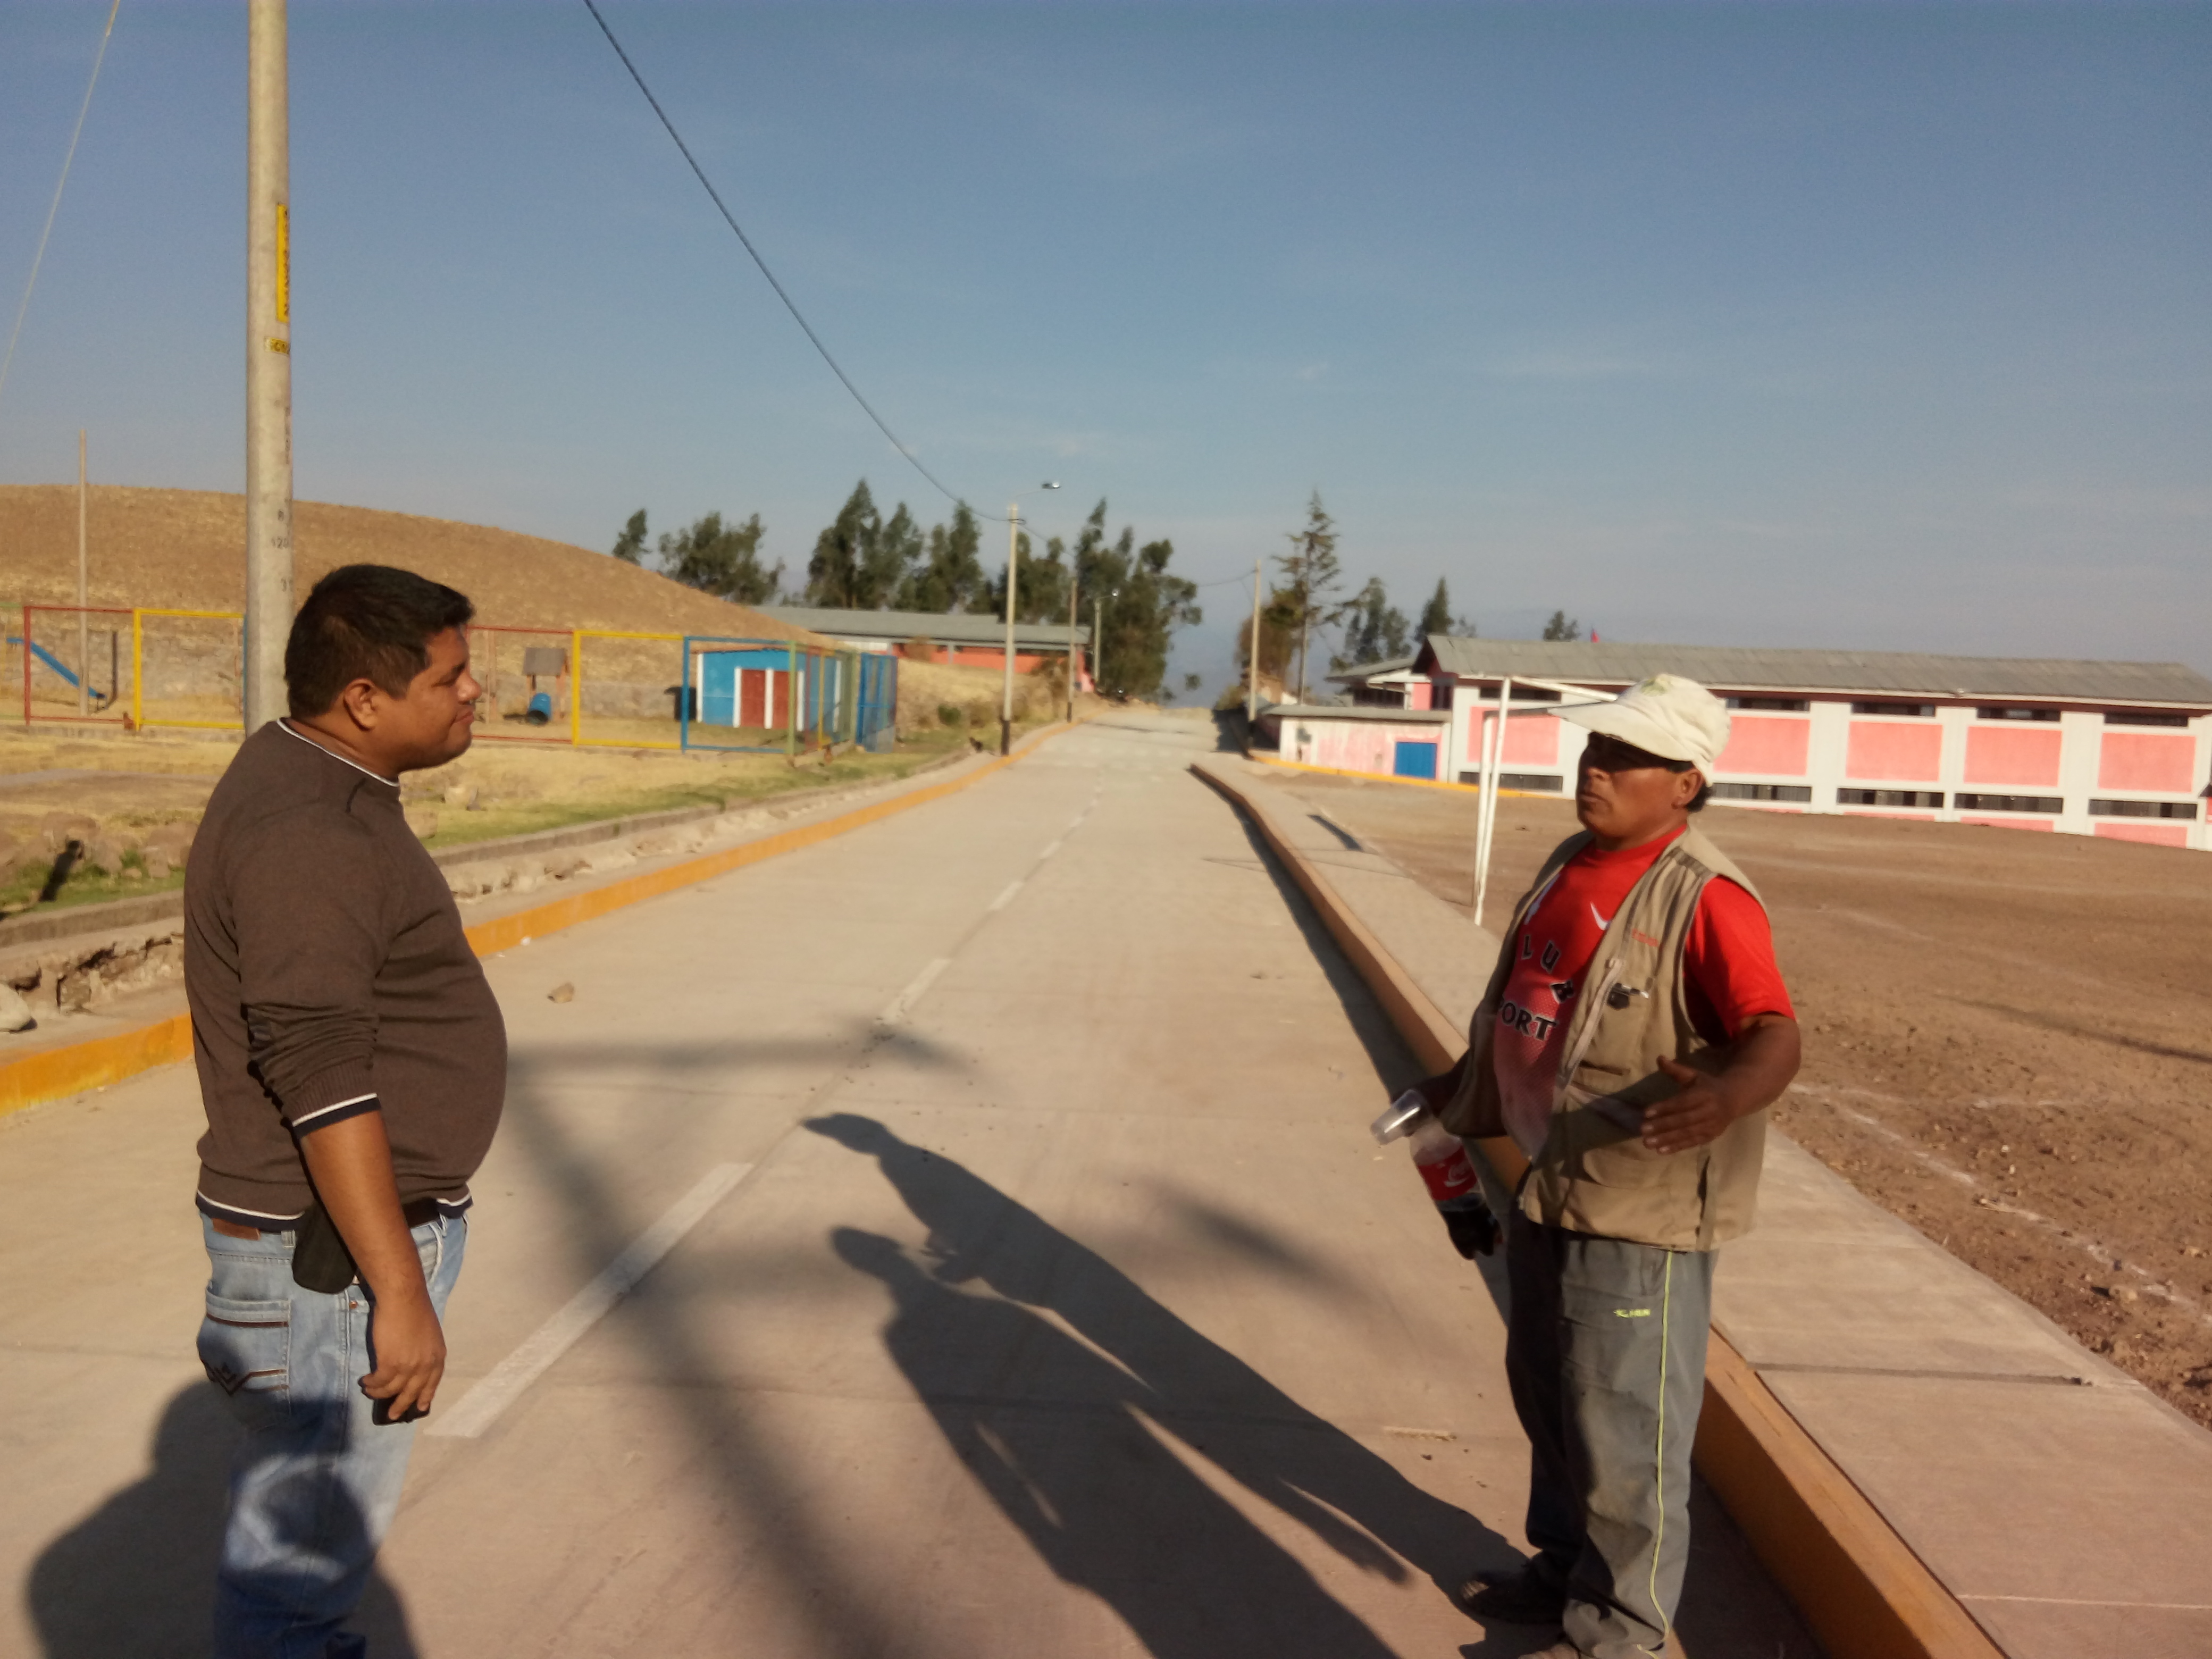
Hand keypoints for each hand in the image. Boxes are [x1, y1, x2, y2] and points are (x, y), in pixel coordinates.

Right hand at [363, 1289, 445, 1419]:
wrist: (403, 1298)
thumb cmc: (414, 1310)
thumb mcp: (428, 1333)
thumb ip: (423, 1351)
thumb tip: (412, 1362)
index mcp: (438, 1356)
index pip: (433, 1382)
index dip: (425, 1396)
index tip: (421, 1407)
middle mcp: (426, 1365)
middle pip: (413, 1391)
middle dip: (402, 1405)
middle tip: (392, 1415)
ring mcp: (409, 1366)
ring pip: (392, 1389)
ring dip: (379, 1393)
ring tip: (370, 1391)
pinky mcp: (390, 1364)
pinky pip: (380, 1382)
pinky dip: (372, 1384)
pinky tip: (366, 1382)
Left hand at [1641, 1056, 1743, 1154]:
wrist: (1734, 1099)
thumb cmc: (1707, 1086)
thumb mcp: (1694, 1075)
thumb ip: (1676, 1070)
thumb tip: (1659, 1058)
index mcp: (1705, 1094)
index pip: (1682, 1102)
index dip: (1664, 1107)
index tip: (1646, 1113)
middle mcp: (1709, 1111)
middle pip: (1683, 1120)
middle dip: (1662, 1126)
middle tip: (1642, 1130)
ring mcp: (1711, 1126)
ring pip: (1687, 1134)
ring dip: (1666, 1140)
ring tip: (1648, 1143)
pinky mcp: (1710, 1137)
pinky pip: (1692, 1143)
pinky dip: (1676, 1147)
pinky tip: (1661, 1151)